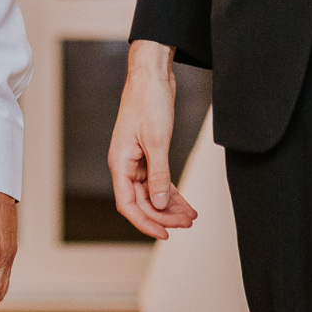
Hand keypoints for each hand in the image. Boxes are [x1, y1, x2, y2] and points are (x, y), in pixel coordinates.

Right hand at [109, 40, 197, 239]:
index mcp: (119, 162)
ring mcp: (137, 159)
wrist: (151, 76)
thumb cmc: (148, 103)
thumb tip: (161, 204)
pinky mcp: (149, 153)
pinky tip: (186, 202)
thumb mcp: (157, 142)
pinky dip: (172, 192)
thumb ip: (159, 176)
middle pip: (142, 201)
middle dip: (164, 215)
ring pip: (152, 192)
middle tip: (188, 223)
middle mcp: (125, 164)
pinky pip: (158, 180)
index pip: (127, 204)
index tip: (164, 235)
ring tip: (191, 216)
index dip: (145, 222)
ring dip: (170, 206)